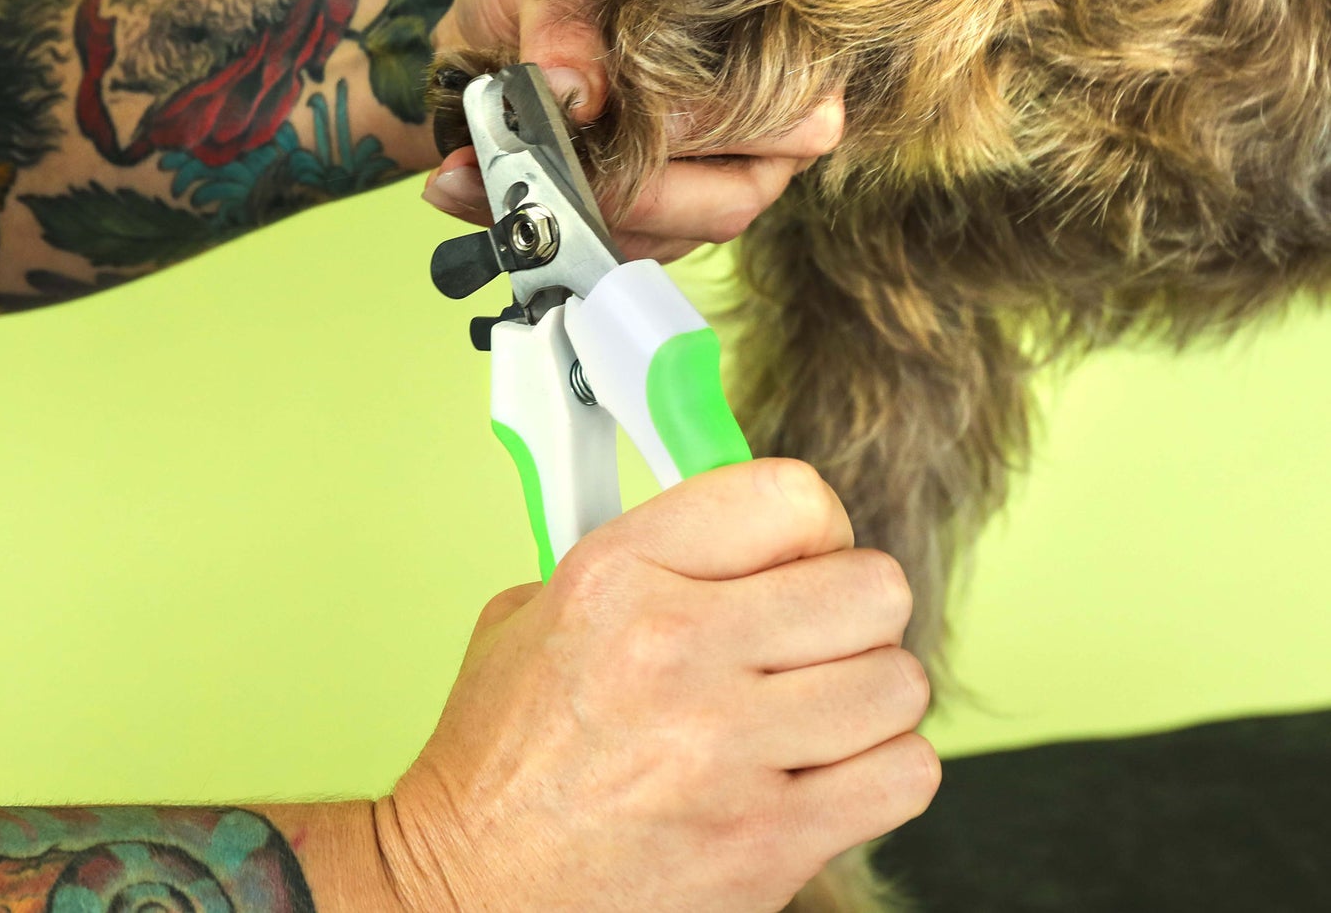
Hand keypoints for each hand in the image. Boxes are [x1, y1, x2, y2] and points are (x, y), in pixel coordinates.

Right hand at [372, 460, 939, 912]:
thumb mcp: (535, 609)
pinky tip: (827, 769)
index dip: (817, 524)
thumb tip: (740, 531)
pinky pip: (904, 775)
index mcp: (620, 573)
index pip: (792, 496)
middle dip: (855, 606)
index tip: (806, 552)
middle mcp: (676, 648)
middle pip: (871, 585)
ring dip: (870, 693)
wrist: (467, 890)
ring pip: (898, 681)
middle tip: (820, 633)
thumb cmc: (501, 755)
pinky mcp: (765, 845)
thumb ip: (643, 555)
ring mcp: (725, 750)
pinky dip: (881, 771)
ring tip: (820, 708)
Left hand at [427, 0, 843, 259]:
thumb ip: (568, 22)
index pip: (789, 120)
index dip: (706, 130)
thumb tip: (577, 88)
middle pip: (729, 203)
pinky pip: (596, 250)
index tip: (613, 117)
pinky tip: (467, 185)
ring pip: (659, 241)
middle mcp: (753, 135)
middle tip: (546, 173)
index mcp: (772, 55)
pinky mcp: (637, 223)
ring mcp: (697, 189)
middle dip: (631, 196)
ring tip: (482, 171)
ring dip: (565, 218)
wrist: (491, 3)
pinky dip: (526, 223)